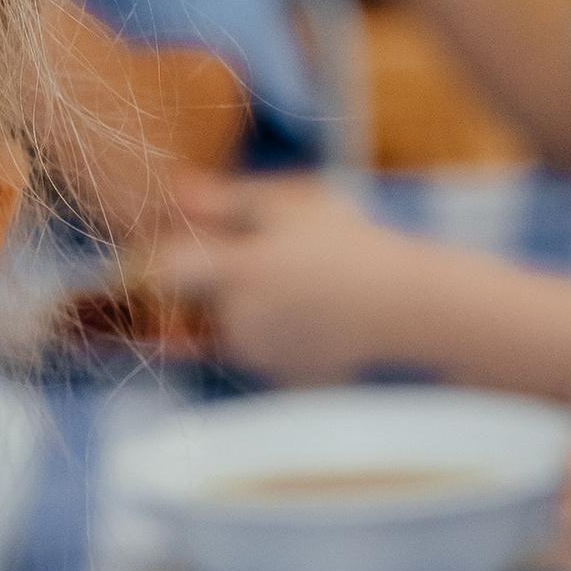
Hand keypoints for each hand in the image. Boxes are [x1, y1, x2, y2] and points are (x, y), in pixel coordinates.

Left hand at [136, 170, 444, 383]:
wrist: (404, 306)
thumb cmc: (351, 247)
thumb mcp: (292, 208)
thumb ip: (228, 202)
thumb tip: (174, 191)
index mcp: (238, 274)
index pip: (165, 271)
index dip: (171, 257)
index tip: (195, 247)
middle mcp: (238, 321)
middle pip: (195, 301)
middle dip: (214, 284)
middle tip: (271, 263)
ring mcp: (257, 356)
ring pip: (224, 329)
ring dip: (242, 310)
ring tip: (298, 288)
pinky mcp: (277, 379)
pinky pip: (256, 354)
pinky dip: (270, 337)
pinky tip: (307, 317)